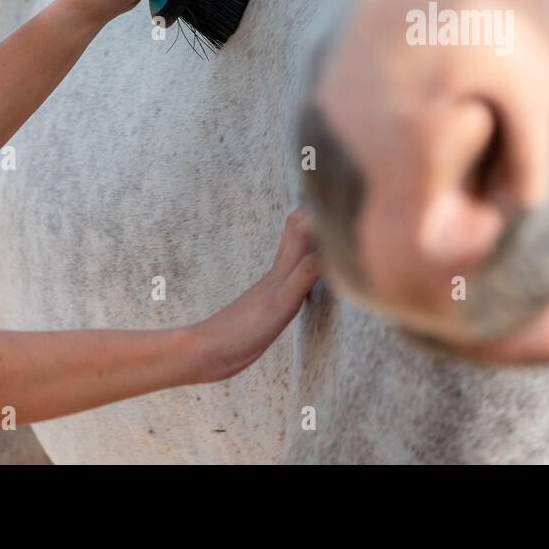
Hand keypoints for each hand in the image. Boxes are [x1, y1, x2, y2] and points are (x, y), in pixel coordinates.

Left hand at [189, 209, 321, 383]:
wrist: (207, 352)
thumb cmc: (240, 331)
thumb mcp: (281, 303)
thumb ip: (305, 273)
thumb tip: (332, 248)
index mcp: (282, 270)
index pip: (301, 226)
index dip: (319, 208)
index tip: (341, 196)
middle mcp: (278, 273)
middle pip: (295, 230)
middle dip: (314, 213)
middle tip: (337, 204)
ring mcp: (273, 288)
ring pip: (294, 251)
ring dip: (310, 235)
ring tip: (330, 230)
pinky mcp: (270, 305)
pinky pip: (294, 276)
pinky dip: (307, 266)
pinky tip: (313, 275)